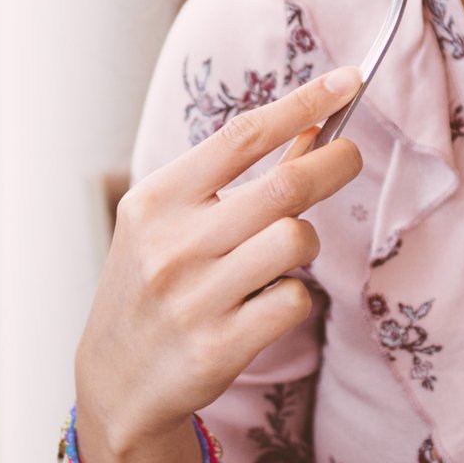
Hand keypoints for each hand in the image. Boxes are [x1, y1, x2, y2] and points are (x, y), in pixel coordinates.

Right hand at [74, 66, 366, 462]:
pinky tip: (264, 304)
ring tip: (280, 252)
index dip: (302, 103)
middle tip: (349, 156)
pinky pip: (295, 300)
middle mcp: (174, 245)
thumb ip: (230, 179)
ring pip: (297, 241)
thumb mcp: (168, 221)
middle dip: (334, 162)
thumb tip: (309, 128)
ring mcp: (197, 298)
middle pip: (285, 185)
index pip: (241, 136)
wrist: (115, 381)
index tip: (347, 81)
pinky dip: (293, 296)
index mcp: (155, 200)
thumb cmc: (151, 285)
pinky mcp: (221, 348)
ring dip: (304, 241)